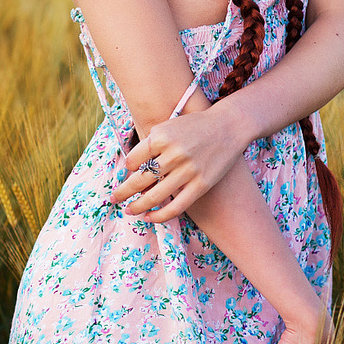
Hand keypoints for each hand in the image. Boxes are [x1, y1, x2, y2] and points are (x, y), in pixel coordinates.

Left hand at [110, 106, 250, 221]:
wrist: (229, 126)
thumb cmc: (195, 126)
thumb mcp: (169, 125)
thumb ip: (151, 143)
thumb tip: (131, 168)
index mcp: (162, 136)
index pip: (134, 159)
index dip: (128, 168)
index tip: (127, 173)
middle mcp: (174, 153)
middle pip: (140, 180)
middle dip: (123, 192)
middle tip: (113, 199)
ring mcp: (188, 170)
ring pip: (154, 196)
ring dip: (137, 207)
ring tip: (128, 211)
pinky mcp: (201, 184)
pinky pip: (175, 206)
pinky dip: (159, 215)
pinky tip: (149, 217)